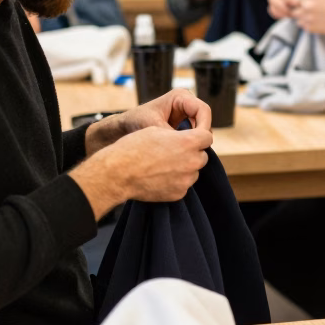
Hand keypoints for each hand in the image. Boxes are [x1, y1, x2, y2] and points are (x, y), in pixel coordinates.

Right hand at [70, 126, 213, 219]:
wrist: (117, 174)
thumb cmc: (133, 148)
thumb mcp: (156, 131)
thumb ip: (179, 135)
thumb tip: (188, 137)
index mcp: (188, 142)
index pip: (207, 137)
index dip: (199, 136)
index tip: (192, 138)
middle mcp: (192, 161)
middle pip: (202, 156)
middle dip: (192, 153)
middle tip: (174, 153)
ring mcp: (186, 180)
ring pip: (193, 172)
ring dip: (185, 168)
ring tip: (164, 166)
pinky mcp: (179, 193)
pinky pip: (183, 185)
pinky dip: (176, 182)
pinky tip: (159, 178)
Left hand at [84, 88, 212, 154]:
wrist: (123, 127)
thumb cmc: (134, 122)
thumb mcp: (153, 127)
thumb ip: (171, 134)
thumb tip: (186, 145)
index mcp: (180, 96)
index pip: (203, 109)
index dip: (204, 125)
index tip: (198, 141)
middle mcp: (186, 103)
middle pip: (205, 119)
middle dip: (201, 135)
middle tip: (194, 150)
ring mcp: (186, 113)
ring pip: (201, 128)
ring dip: (196, 140)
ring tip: (186, 152)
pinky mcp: (184, 124)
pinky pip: (194, 134)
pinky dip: (190, 143)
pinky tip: (182, 151)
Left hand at [289, 0, 324, 34]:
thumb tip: (288, 4)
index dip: (297, 3)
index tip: (304, 5)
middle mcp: (307, 4)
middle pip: (293, 10)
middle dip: (299, 11)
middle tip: (312, 12)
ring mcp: (308, 17)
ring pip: (297, 19)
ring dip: (303, 19)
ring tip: (316, 17)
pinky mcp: (310, 27)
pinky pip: (303, 26)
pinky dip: (309, 25)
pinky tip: (319, 22)